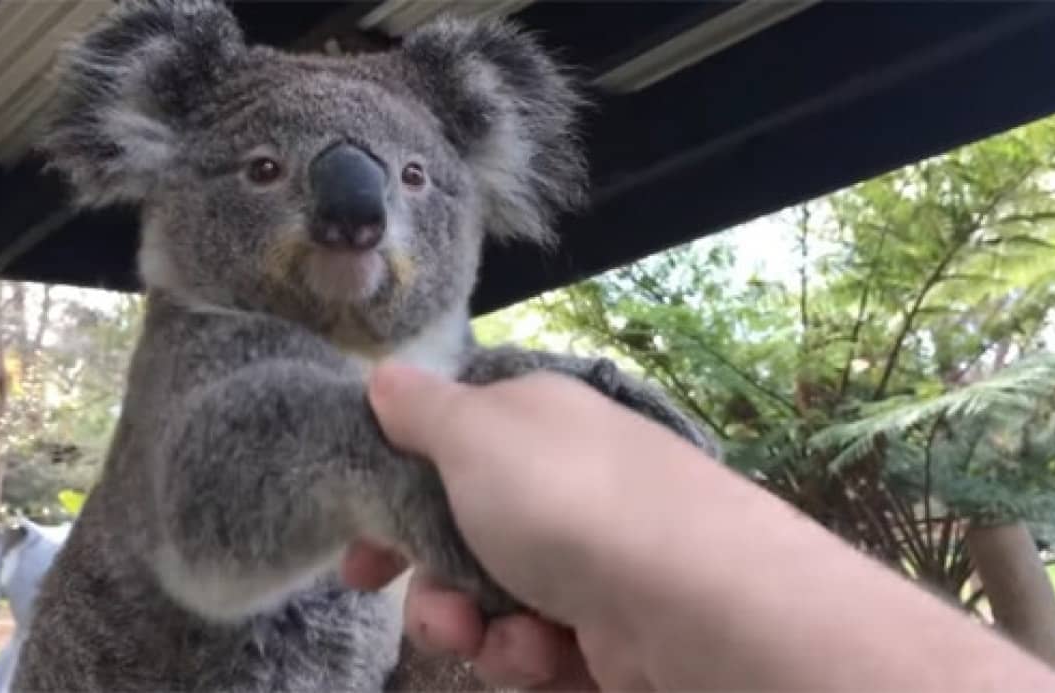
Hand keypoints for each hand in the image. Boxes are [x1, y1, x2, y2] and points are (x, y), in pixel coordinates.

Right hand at [344, 363, 669, 688]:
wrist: (694, 600)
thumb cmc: (564, 500)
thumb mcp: (475, 433)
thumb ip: (422, 409)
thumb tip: (387, 376)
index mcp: (533, 423)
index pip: (448, 451)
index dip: (395, 503)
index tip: (361, 559)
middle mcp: (563, 486)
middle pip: (464, 541)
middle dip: (434, 589)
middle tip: (436, 617)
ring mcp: (592, 561)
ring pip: (493, 604)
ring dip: (478, 629)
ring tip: (499, 639)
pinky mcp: (613, 632)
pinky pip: (539, 648)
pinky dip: (530, 656)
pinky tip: (546, 655)